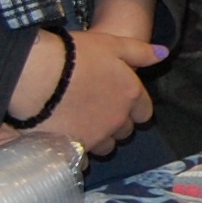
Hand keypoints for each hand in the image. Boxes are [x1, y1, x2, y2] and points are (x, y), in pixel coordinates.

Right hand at [39, 31, 163, 154]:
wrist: (38, 74)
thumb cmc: (75, 54)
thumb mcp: (112, 44)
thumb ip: (140, 52)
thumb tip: (163, 54)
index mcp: (130, 94)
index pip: (143, 112)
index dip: (132, 108)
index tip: (117, 100)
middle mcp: (118, 120)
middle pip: (124, 131)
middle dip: (115, 123)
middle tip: (94, 109)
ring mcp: (97, 137)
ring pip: (105, 146)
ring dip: (97, 138)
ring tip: (78, 124)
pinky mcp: (75, 149)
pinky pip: (82, 159)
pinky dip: (77, 153)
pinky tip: (65, 140)